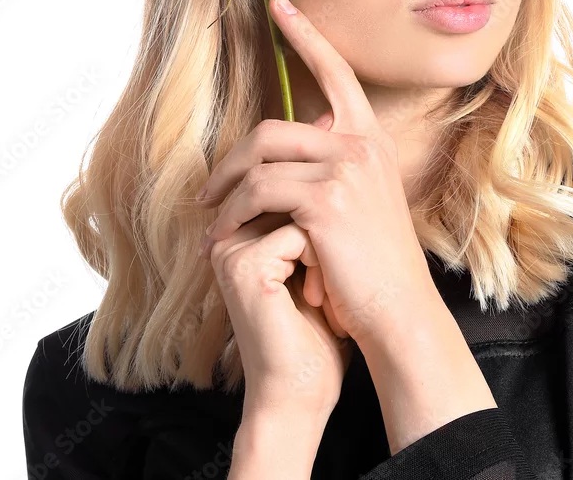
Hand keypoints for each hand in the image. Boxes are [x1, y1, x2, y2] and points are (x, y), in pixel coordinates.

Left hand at [198, 0, 438, 349]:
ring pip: (260, 157)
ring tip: (211, 223)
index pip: (335, 72)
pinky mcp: (326, 199)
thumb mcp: (361, 205)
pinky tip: (223, 239)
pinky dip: (231, 215)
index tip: (276, 3)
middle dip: (231, 160)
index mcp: (369, 140)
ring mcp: (346, 168)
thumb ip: (333, 169)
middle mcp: (361, 145)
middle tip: (207, 194)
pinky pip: (257, 191)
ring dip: (225, 193)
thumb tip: (291, 149)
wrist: (398, 309)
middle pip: (273, 125)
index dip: (305, 34)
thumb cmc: (371, 265)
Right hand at [206, 207, 354, 420]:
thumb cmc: (316, 335)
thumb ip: (315, 223)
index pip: (296, 192)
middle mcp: (231, 237)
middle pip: (296, 196)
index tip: (322, 278)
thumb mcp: (318, 265)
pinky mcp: (244, 264)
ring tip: (319, 296)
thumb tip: (341, 179)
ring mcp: (232, 249)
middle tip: (320, 290)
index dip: (325, 230)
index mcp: (242, 235)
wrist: (299, 393)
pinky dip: (321, 265)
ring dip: (325, 251)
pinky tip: (315, 300)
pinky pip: (300, 233)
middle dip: (324, 238)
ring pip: (300, 211)